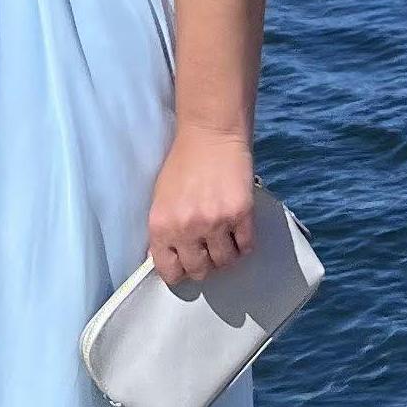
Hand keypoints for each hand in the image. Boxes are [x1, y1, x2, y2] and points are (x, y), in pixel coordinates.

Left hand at [148, 129, 254, 287]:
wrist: (210, 134)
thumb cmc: (183, 165)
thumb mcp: (160, 199)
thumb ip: (163, 231)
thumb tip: (168, 260)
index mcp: (161, 226)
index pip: (169, 271)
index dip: (179, 272)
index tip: (186, 265)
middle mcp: (186, 228)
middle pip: (199, 271)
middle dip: (204, 264)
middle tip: (207, 250)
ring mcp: (215, 222)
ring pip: (225, 262)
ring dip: (226, 255)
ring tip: (224, 239)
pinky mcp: (240, 214)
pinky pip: (246, 246)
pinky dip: (244, 244)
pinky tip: (239, 231)